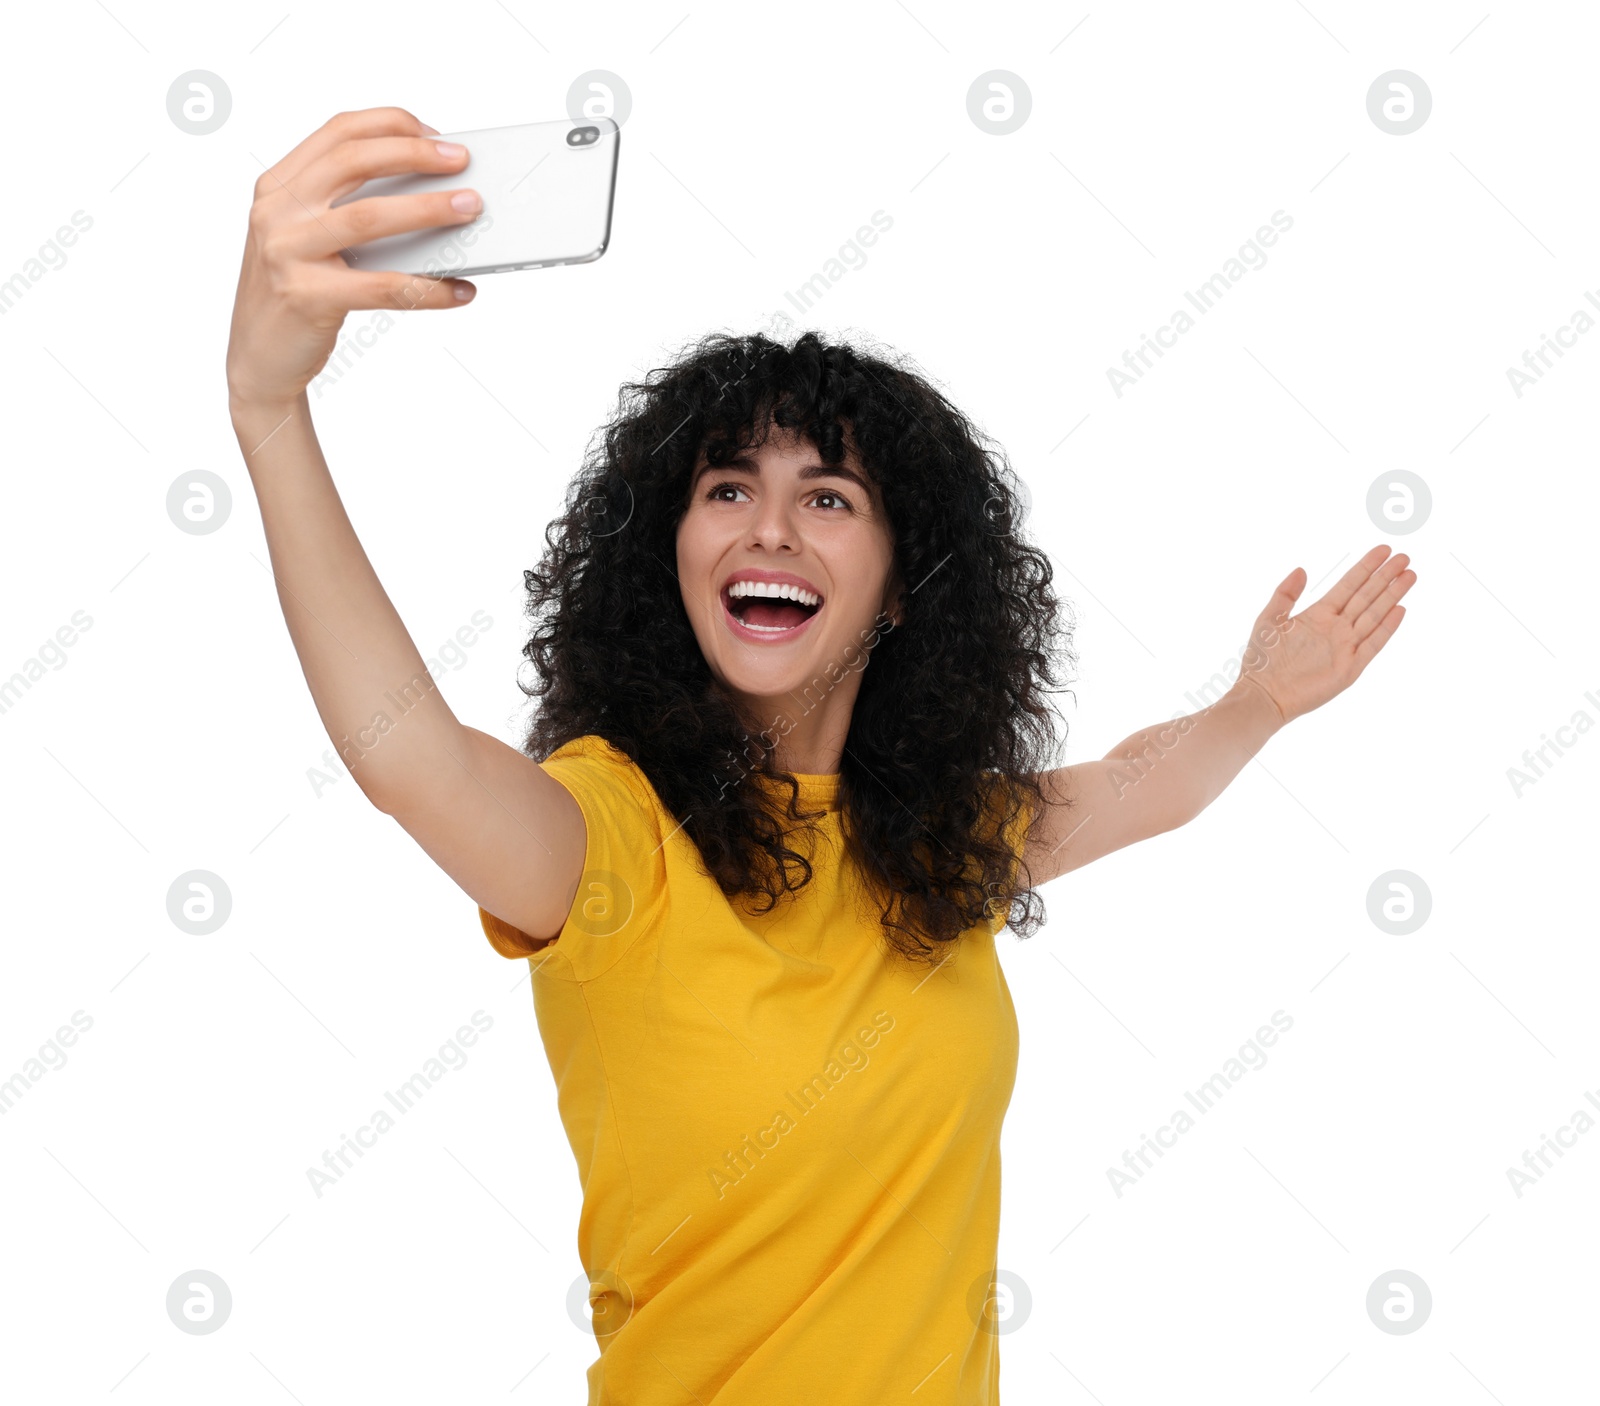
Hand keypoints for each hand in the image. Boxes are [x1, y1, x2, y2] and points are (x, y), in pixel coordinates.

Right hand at [225, 107, 479, 410]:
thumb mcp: (306, 239)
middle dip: (415, 154)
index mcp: (277, 186)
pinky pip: (383, 287)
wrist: (258, 359)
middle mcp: (276, 211)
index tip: (434, 132)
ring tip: (470, 208)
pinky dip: (428, 289)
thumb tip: (427, 192)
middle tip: (462, 161)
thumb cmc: (295, 294)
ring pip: (370, 217)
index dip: (390, 124)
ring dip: (429, 209)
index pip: (338, 132)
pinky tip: (459, 290)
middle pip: (354, 161)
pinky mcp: (306, 297)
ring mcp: (286, 252)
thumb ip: (346, 209)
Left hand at [1234, 544, 1415, 724]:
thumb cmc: (1261, 660)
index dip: (1366, 568)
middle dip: (1385, 577)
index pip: (1349, 585)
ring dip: (1392, 596)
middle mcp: (1336, 628)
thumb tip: (1301, 569)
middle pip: (1366, 597)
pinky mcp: (1350, 668)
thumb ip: (1285, 594)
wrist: (1262, 694)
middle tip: (1405, 557)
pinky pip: (1372, 645)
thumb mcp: (1269, 619)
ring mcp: (1345, 647)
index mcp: (1318, 615)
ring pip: (1374, 615)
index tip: (1384, 550)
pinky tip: (1400, 609)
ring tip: (1410, 575)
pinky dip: (1386, 628)